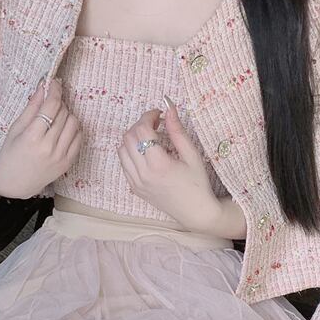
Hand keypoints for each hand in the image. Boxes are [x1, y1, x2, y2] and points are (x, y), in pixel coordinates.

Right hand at [0, 78, 81, 198]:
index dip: (55, 90)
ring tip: (56, 116)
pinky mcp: (68, 162)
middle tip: (50, 103)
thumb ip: (31, 108)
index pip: (51, 106)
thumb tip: (43, 87)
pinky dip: (73, 128)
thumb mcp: (15, 129)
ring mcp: (60, 156)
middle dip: (58, 102)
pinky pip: (78, 137)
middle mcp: (49, 147)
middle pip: (63, 113)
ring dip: (66, 114)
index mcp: (32, 137)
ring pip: (73, 123)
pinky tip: (62, 128)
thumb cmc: (9, 155)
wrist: (14, 184)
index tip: (54, 83)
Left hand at [117, 97, 222, 233]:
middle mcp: (143, 174)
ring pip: (121, 150)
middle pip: (128, 138)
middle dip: (140, 125)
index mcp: (158, 164)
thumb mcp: (191, 155)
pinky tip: (145, 152)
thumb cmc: (197, 183)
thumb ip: (178, 130)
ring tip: (150, 137)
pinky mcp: (135, 188)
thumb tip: (168, 107)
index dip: (148, 116)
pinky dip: (130, 153)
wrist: (195, 211)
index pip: (142, 130)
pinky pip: (123, 164)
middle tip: (155, 124)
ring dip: (133, 138)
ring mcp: (136, 183)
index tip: (159, 114)